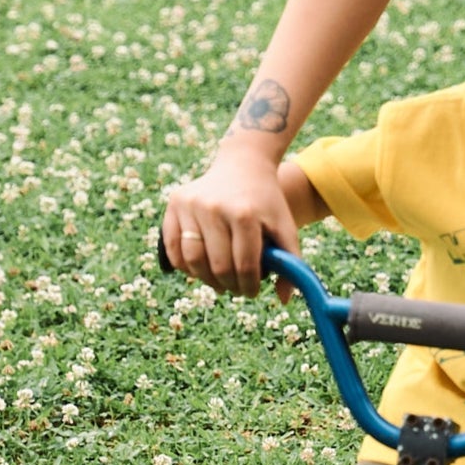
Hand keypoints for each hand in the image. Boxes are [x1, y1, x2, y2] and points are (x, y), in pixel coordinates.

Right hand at [160, 148, 297, 297]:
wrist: (243, 164)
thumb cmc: (267, 202)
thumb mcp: (285, 227)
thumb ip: (291, 263)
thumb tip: (284, 300)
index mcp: (245, 214)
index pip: (244, 266)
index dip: (249, 286)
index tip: (253, 290)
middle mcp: (215, 208)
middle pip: (217, 266)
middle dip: (230, 285)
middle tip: (237, 288)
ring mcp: (192, 204)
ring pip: (192, 261)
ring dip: (206, 279)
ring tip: (220, 280)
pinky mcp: (175, 203)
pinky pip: (173, 247)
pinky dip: (185, 265)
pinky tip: (201, 268)